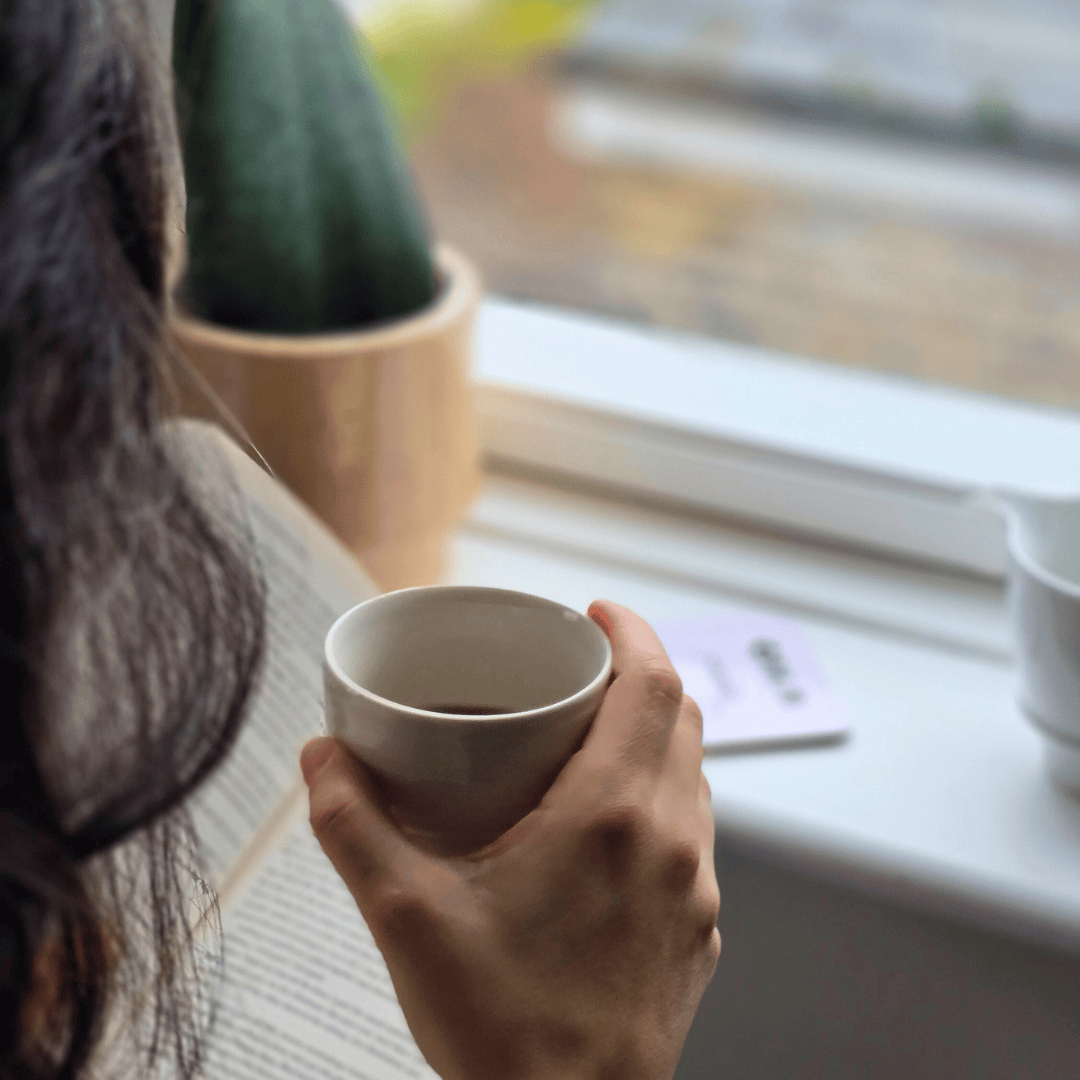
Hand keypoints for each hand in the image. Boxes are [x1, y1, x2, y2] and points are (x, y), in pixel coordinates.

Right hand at [301, 599, 719, 1079]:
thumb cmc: (501, 1031)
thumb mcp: (405, 917)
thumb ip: (354, 825)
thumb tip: (324, 757)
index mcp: (612, 816)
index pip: (653, 685)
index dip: (634, 632)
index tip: (599, 614)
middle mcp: (670, 841)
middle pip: (680, 718)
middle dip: (639, 674)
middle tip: (585, 668)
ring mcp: (694, 888)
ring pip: (692, 775)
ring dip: (653, 738)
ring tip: (592, 738)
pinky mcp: (697, 929)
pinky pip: (693, 833)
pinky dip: (661, 798)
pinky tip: (608, 827)